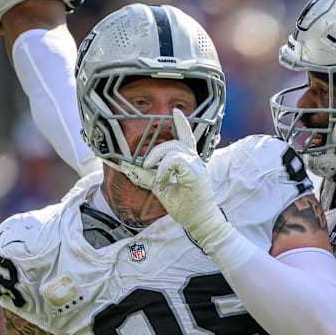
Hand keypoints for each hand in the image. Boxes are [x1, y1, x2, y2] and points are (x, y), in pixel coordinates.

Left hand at [143, 109, 231, 246]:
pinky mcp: (196, 173)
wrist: (199, 222)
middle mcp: (195, 161)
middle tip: (145, 165)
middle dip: (155, 151)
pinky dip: (164, 170)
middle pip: (174, 143)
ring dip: (159, 161)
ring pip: (173, 149)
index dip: (182, 124)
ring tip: (156, 177)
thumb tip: (135, 168)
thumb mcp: (163, 190)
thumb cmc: (187, 208)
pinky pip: (175, 161)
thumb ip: (151, 177)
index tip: (176, 112)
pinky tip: (163, 180)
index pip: (187, 138)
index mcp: (190, 163)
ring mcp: (197, 166)